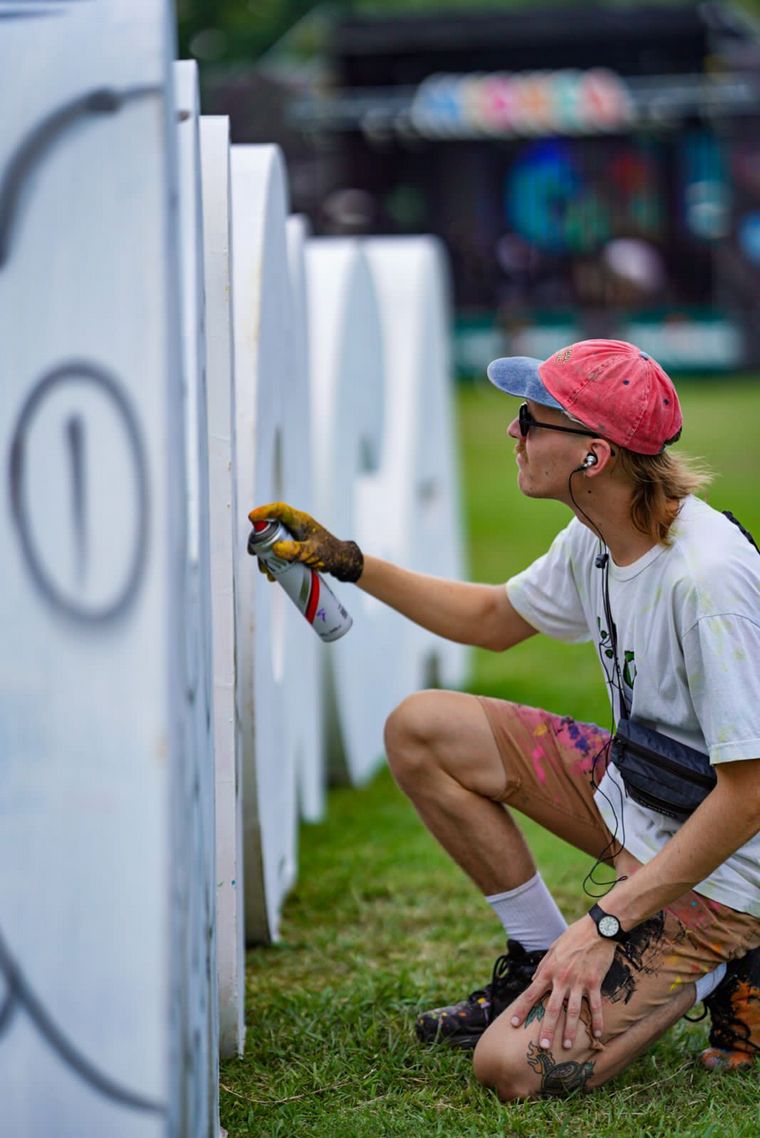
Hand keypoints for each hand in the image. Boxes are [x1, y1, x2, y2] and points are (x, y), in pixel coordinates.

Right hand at [248, 502, 363, 582]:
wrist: (340, 563)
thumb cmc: (330, 554)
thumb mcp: (313, 553)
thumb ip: (296, 550)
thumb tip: (275, 549)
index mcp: (300, 521)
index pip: (279, 510)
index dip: (264, 511)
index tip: (251, 518)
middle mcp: (293, 527)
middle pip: (270, 528)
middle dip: (259, 542)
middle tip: (252, 553)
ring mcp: (292, 538)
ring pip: (271, 543)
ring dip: (264, 556)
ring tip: (265, 571)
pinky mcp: (292, 548)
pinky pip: (277, 553)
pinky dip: (272, 563)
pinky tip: (272, 576)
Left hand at [508, 917, 615, 1050]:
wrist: (597, 929)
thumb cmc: (573, 937)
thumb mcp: (553, 949)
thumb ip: (543, 967)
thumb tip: (533, 981)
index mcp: (548, 970)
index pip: (531, 993)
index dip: (522, 1010)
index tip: (514, 1024)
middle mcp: (561, 979)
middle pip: (551, 1008)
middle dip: (546, 1029)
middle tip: (543, 1047)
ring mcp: (579, 982)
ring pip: (573, 1011)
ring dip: (570, 1030)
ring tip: (568, 1046)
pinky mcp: (594, 983)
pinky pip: (595, 1005)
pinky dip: (597, 1020)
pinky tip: (597, 1034)